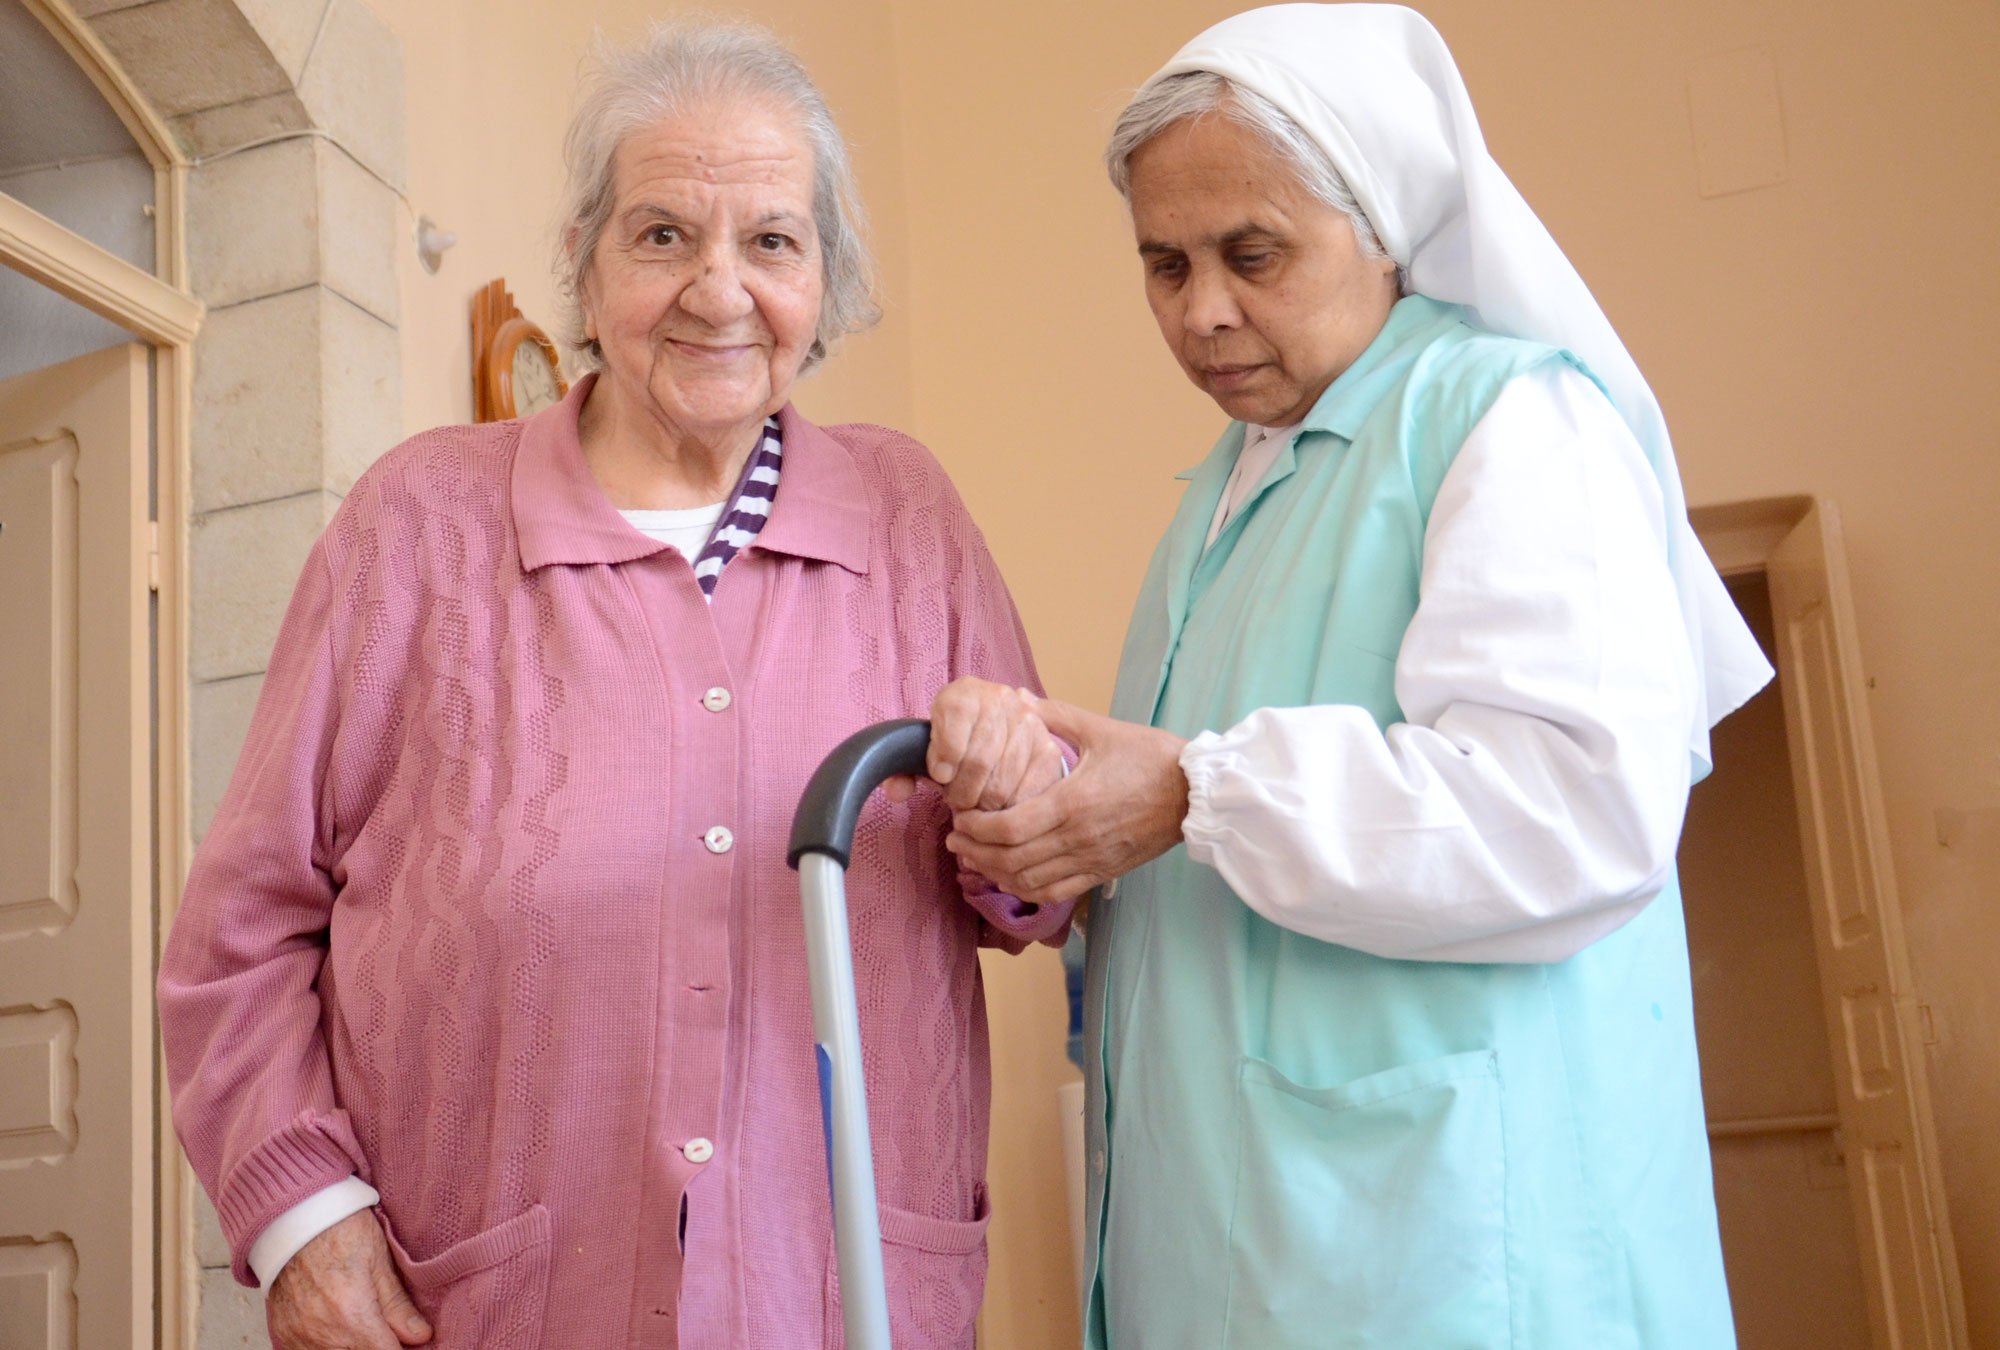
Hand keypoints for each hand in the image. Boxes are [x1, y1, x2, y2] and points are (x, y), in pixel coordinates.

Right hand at [267, 1209, 430, 1349]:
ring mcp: (298, 1337)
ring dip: (352, 1346)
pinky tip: (338, 1327)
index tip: (408, 1341)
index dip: (401, 1348)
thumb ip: (398, 1305)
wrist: (294, 1216)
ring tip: (362, 1321)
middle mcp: (322, 1333)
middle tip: (387, 1328)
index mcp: (352, 1316)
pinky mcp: (284, 1334)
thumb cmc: (340, 1229)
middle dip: (378, 1345)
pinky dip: (328, 1344)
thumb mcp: (379, 1260)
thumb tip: (421, 1337)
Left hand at [884, 678, 1064, 811]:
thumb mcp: (924, 747)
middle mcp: (1000, 700)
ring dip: (984, 804)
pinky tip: (998, 807)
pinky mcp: (1049, 750)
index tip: (940, 776)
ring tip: (976, 804)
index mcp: (963, 693)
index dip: (942, 764)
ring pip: (1002, 782)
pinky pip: (1027, 792)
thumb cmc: (954, 742)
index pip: (951, 733)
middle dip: (962, 793)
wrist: (992, 723)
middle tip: (957, 801)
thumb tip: (897, 792)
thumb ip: (902, 770)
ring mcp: (1029, 724)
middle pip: (979, 762)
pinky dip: (1009, 809)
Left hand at [945, 698, 1187, 905]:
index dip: (976, 828)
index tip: (959, 818)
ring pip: (1029, 881)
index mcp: (1072, 802)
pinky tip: (1011, 878)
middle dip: (975, 852)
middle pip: (1011, 859)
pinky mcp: (1102, 872)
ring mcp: (1090, 859)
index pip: (1009, 827)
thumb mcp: (1101, 729)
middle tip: (955, 840)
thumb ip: (1055, 715)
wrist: (1195, 793)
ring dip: (995, 873)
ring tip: (975, 859)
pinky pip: (1055, 892)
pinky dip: (1026, 889)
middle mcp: (1077, 837)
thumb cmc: (1151, 758)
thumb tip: (1017, 697)